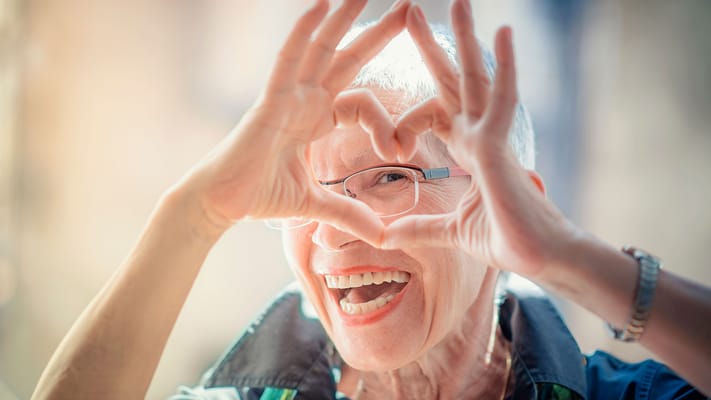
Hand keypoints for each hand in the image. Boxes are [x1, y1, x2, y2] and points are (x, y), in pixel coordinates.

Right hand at [177, 0, 410, 244]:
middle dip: (376, 33)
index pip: (362, 102)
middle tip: (407, 7)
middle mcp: (304, 100)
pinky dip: (303, 32)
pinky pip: (288, 59)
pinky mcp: (269, 101)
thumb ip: (350, 214)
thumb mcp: (317, 203)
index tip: (401, 149)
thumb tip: (384, 236)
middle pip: (346, 58)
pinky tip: (321, 5)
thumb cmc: (260, 196)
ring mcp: (286, 96)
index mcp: (316, 119)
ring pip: (320, 48)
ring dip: (343, 18)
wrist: (223, 204)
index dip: (386, 122)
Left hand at [381, 0, 576, 277]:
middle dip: (432, 47)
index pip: (435, 111)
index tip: (390, 143)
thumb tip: (386, 235)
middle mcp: (480, 135)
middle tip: (411, 11)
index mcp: (469, 150)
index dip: (407, 118)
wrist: (539, 259)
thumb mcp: (450, 230)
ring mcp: (492, 137)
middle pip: (453, 81)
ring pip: (477, 78)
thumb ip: (420, 227)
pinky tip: (503, 30)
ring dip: (466, 40)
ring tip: (459, 2)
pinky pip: (502, 99)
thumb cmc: (506, 240)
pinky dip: (504, 66)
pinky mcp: (501, 147)